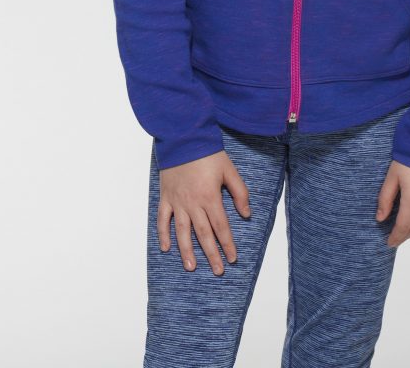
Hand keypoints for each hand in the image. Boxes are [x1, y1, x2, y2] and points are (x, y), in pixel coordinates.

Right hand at [158, 150, 250, 274]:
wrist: (183, 139)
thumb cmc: (208, 153)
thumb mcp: (230, 170)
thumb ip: (240, 192)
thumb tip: (246, 214)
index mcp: (210, 197)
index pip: (221, 227)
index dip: (227, 244)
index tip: (232, 258)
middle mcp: (193, 204)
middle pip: (203, 234)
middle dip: (211, 254)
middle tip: (218, 270)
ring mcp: (177, 202)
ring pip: (182, 232)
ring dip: (187, 251)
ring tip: (192, 267)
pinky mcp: (166, 197)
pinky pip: (163, 220)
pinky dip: (163, 235)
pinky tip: (167, 248)